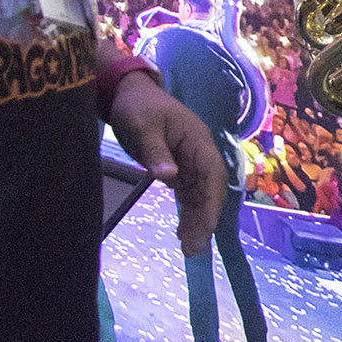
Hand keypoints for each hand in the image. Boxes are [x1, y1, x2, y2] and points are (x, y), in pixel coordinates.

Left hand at [109, 71, 227, 256]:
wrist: (128, 93)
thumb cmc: (137, 107)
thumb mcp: (142, 126)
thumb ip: (155, 152)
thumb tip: (169, 178)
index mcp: (197, 140)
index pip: (212, 174)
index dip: (211, 202)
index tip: (205, 226)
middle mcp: (200, 152)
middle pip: (210, 189)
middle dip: (205, 218)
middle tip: (192, 248)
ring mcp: (191, 161)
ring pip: (201, 194)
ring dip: (198, 219)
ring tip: (188, 247)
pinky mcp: (179, 167)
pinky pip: (189, 193)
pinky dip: (188, 212)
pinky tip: (183, 231)